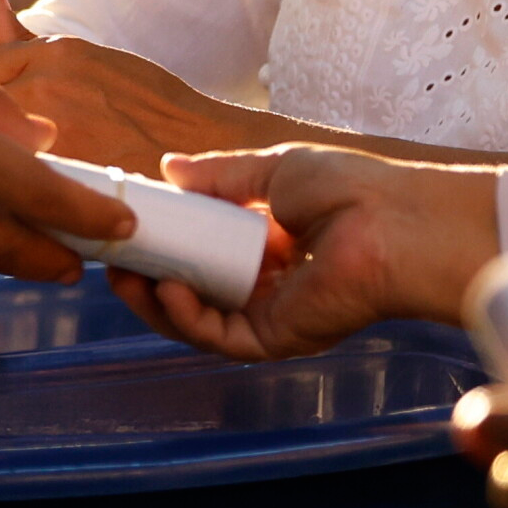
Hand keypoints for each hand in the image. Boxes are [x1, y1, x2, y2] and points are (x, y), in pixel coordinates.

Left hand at [0, 0, 276, 173]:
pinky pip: (8, 184)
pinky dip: (0, 191)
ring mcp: (50, 135)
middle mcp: (46, 87)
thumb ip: (25, 40)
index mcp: (52, 53)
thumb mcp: (87, 57)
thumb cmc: (147, 104)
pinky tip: (5, 198)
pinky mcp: (61, 179)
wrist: (205, 151)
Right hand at [136, 147, 503, 358]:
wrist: (395, 223)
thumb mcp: (272, 171)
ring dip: (156, 304)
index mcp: (269, 242)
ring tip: (125, 279)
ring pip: (197, 321)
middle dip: (147, 279)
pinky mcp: (276, 339)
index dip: (164, 243)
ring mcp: (269, 314)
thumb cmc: (350, 189)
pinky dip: (188, 319)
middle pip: (192, 290)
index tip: (128, 228)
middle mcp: (266, 283)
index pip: (203, 252)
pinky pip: (220, 337)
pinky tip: (166, 292)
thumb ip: (220, 177)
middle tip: (112, 261)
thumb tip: (169, 168)